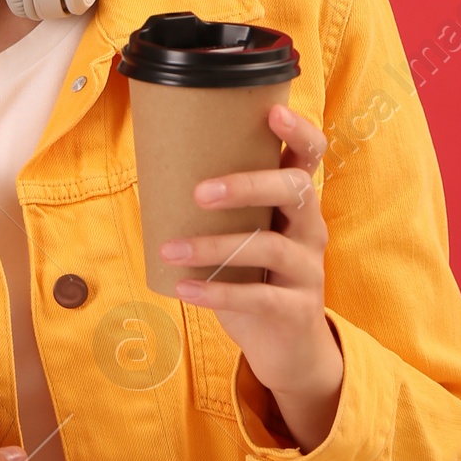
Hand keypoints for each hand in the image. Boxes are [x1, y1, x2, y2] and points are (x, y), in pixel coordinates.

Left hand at [159, 102, 344, 449]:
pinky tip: (183, 288)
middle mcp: (310, 229)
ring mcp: (307, 270)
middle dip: (247, 185)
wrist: (287, 347)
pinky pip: (256, 298)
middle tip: (200, 192)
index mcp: (296, 203)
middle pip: (295, 190)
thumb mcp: (245, 236)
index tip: (271, 113)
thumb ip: (218, 208)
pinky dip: (216, 292)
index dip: (297, 132)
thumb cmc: (256, 277)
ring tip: (170, 249)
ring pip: (269, 247)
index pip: (310, 156)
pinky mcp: (295, 309)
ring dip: (213, 246)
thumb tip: (150, 168)